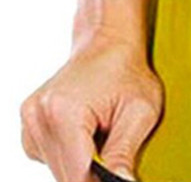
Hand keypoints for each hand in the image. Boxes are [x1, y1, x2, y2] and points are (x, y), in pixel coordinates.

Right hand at [19, 25, 162, 181]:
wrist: (109, 41)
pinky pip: (50, 157)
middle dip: (92, 174)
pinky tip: (88, 132)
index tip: (117, 178)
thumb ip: (125, 153)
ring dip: (81, 163)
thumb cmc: (128, 70)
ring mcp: (29, 120)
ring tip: (103, 134)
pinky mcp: (30, 125)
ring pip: (57, 168)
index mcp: (64, 112)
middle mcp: (39, 117)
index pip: (77, 175)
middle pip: (64, 174)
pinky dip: (71, 154)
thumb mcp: (141, 110)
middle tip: (115, 153)